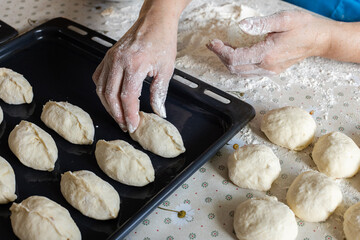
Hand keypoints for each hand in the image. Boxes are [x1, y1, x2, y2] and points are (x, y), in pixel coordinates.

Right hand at [92, 13, 177, 132]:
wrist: (155, 21)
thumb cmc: (162, 41)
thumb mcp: (166, 69)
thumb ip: (159, 93)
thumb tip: (159, 112)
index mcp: (134, 64)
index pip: (127, 97)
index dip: (130, 115)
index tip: (134, 126)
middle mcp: (118, 61)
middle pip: (110, 96)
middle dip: (117, 115)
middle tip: (126, 126)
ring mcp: (110, 58)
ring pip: (101, 89)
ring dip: (108, 106)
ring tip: (119, 116)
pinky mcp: (107, 56)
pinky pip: (98, 77)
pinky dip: (102, 91)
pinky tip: (110, 99)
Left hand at [206, 10, 331, 75]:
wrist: (320, 40)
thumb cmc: (304, 27)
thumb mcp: (284, 19)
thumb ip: (260, 23)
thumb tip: (241, 25)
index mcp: (267, 54)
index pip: (235, 58)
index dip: (221, 51)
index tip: (213, 42)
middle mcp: (266, 66)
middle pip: (234, 67)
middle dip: (221, 56)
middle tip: (214, 44)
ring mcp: (268, 71)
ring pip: (240, 72)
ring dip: (228, 61)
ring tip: (222, 48)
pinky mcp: (271, 71)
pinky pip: (248, 72)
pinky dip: (237, 65)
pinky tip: (235, 54)